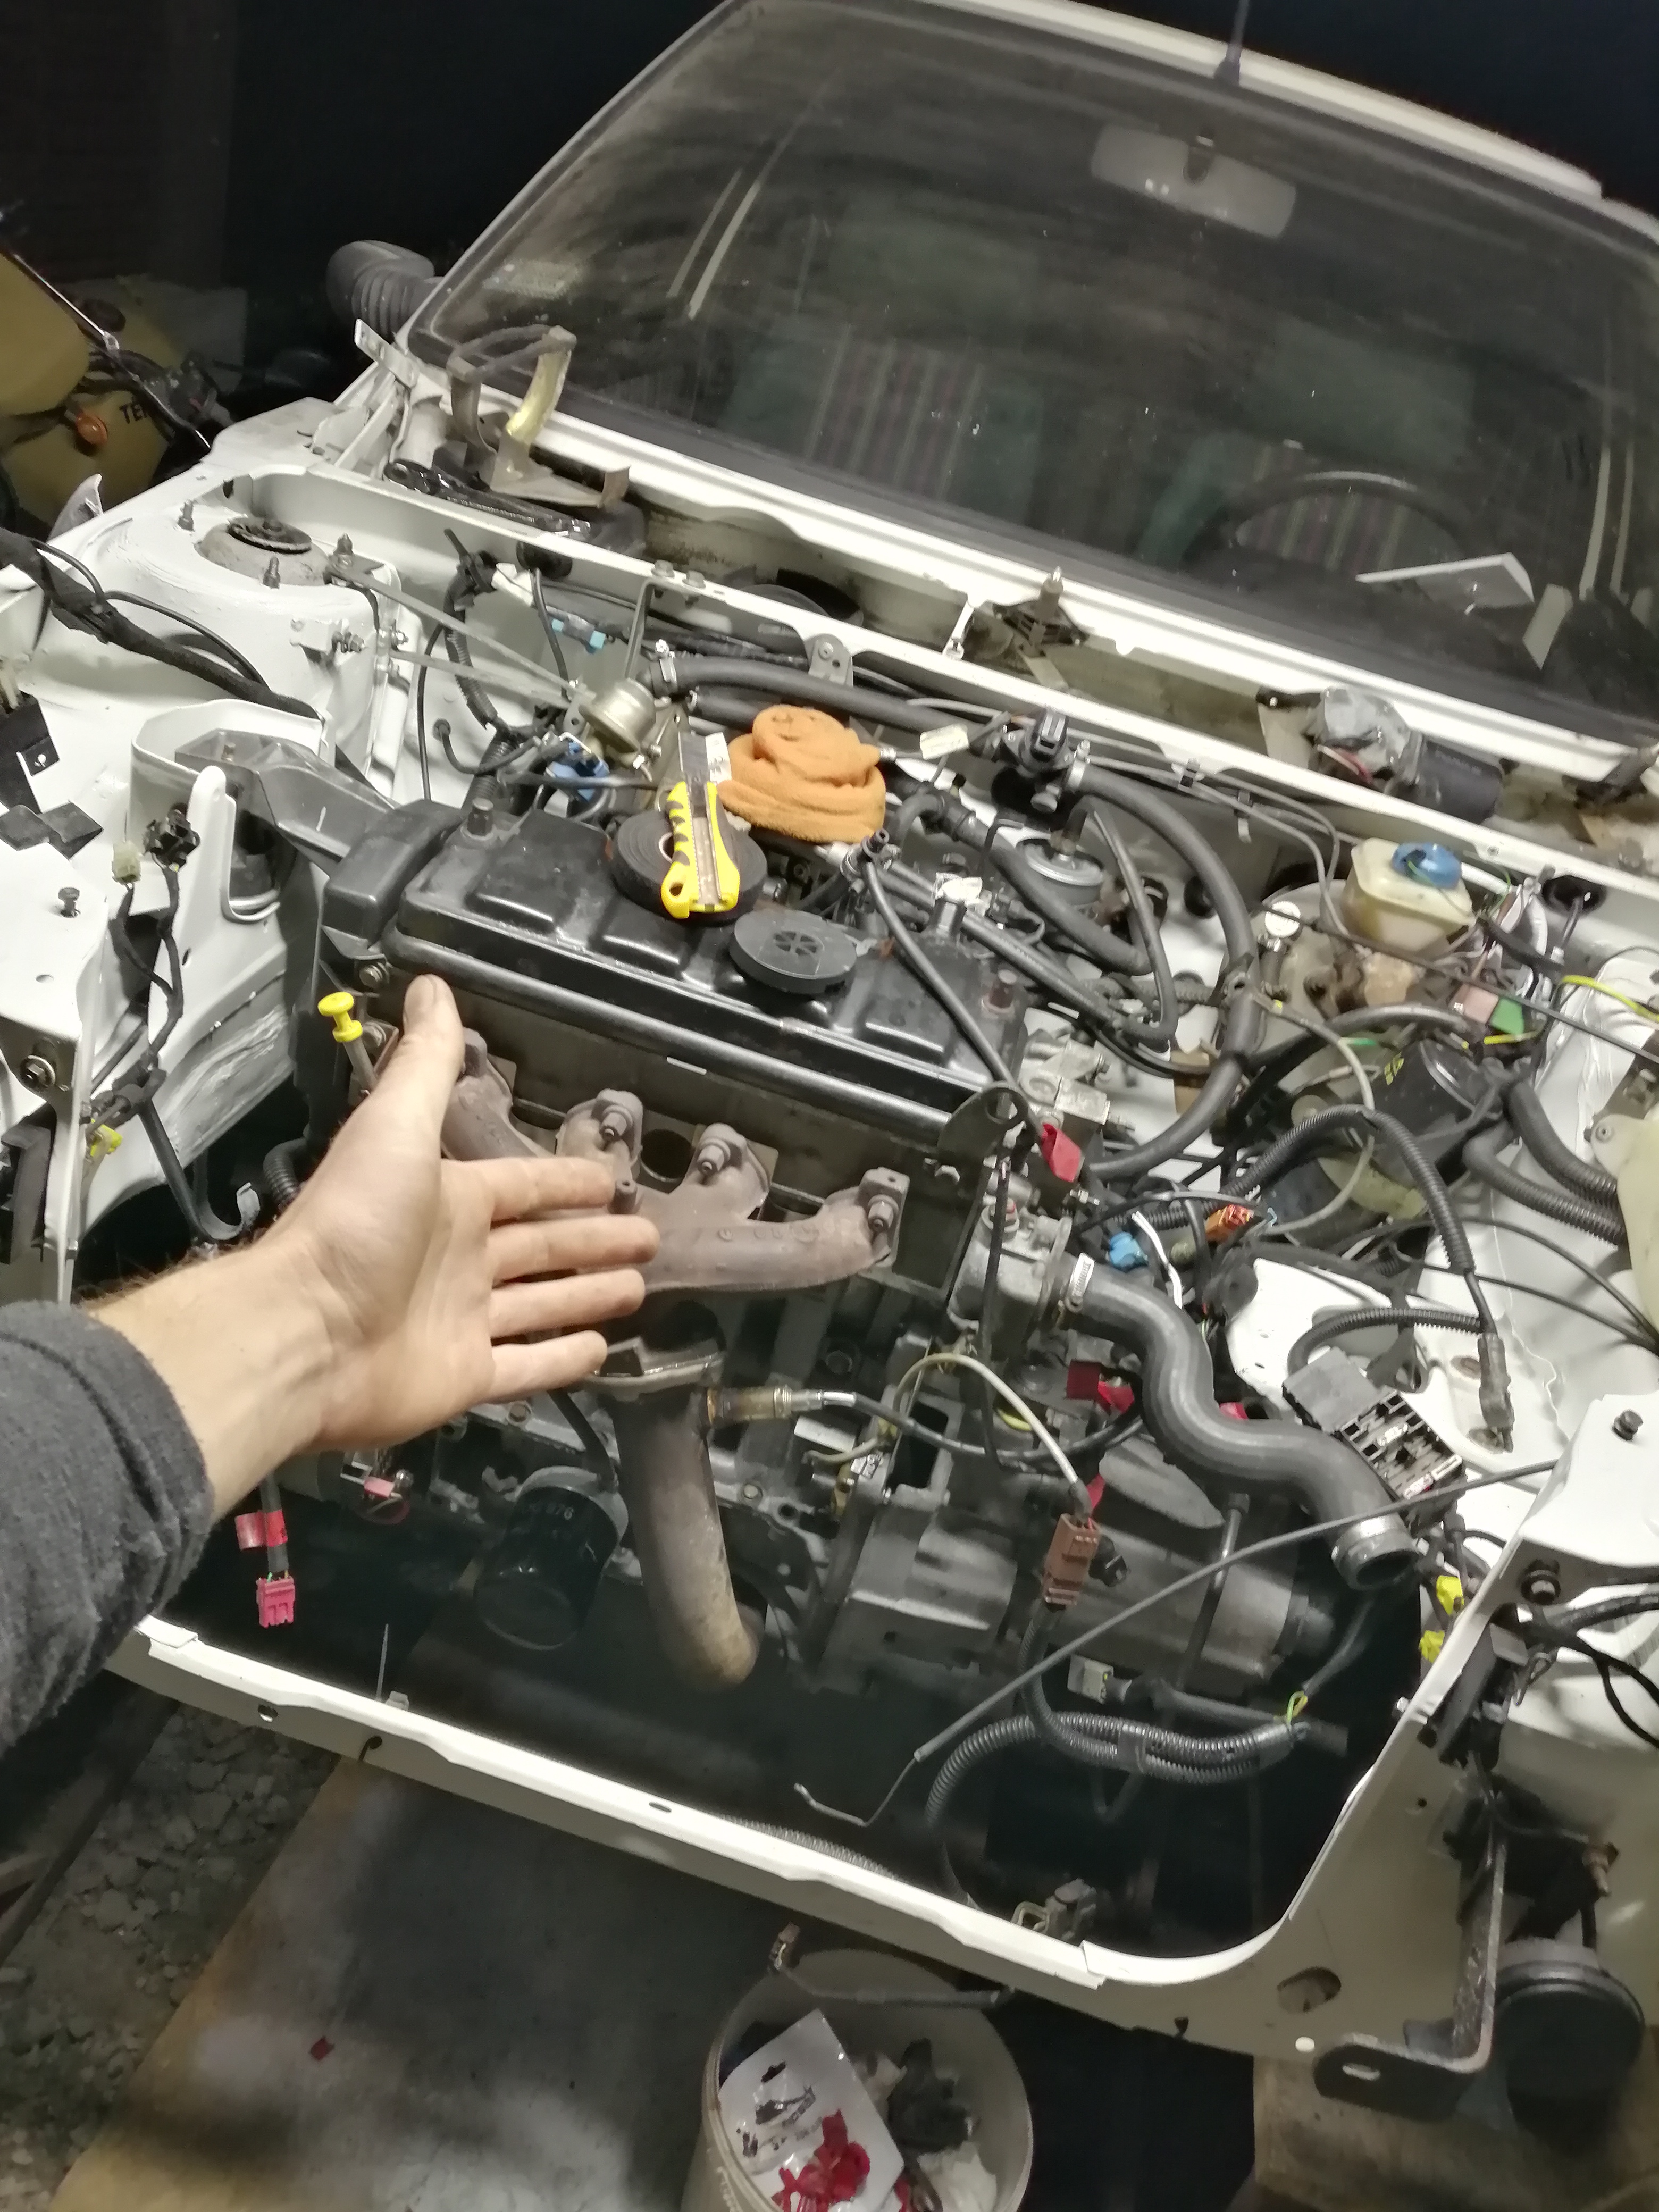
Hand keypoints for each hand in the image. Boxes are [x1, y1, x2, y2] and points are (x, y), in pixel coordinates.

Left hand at [104, 976, 656, 1512]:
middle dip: (593, 1239)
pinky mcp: (465, 1377)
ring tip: (639, 1287)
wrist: (303, 1332)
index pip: (523, 1186)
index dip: (564, 1182)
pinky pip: (526, 1366)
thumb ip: (427, 1063)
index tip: (609, 1180)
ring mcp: (462, 1321)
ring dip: (587, 1294)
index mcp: (449, 1200)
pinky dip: (562, 1358)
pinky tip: (602, 1348)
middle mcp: (458, 1259)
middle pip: (542, 1245)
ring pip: (542, 1303)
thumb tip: (431, 984)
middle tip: (648, 1237)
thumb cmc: (354, 1224)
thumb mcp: (394, 1125)